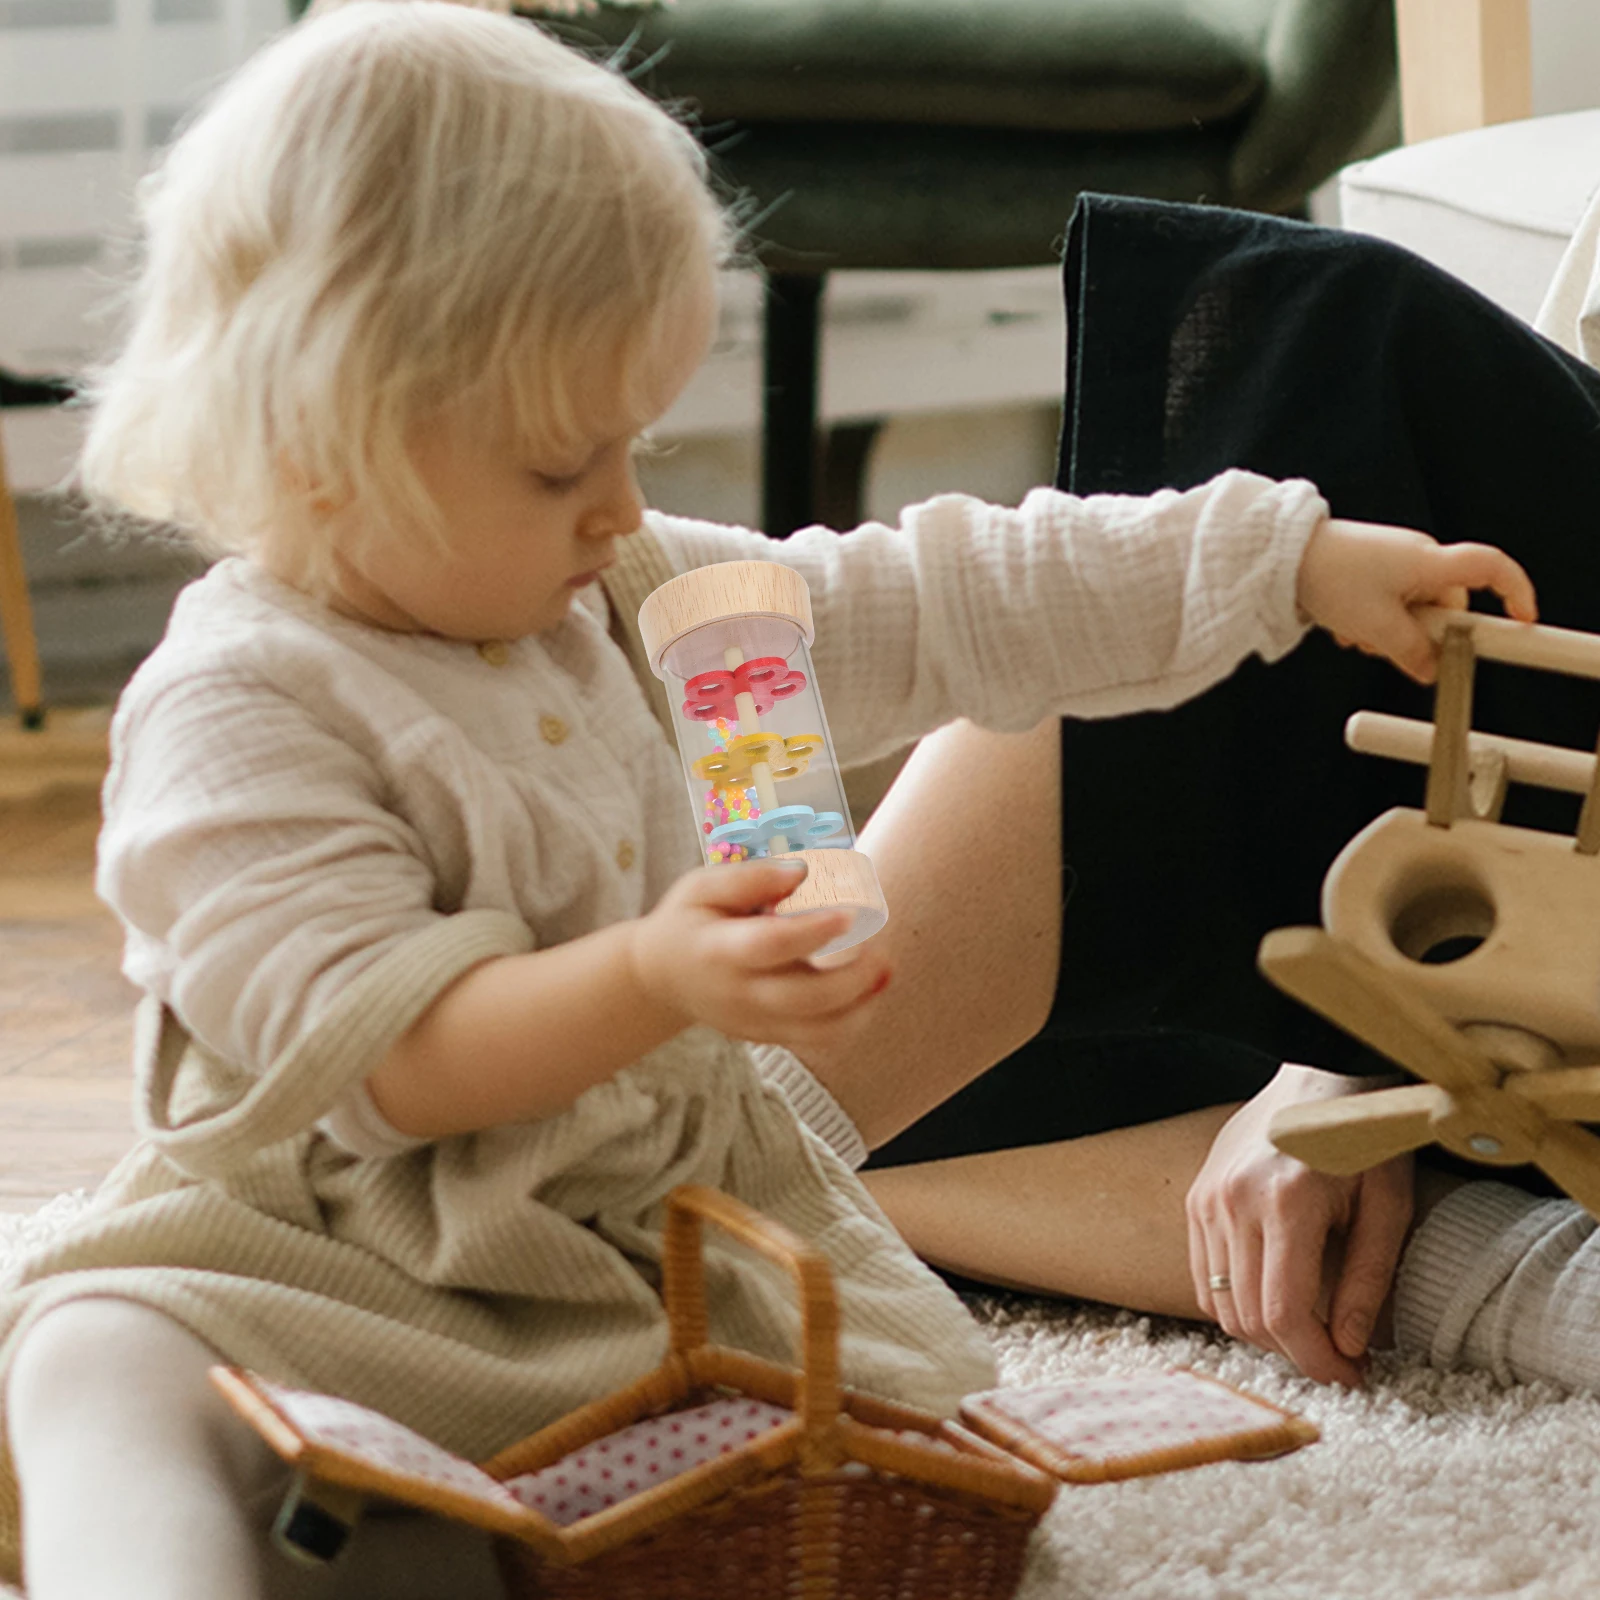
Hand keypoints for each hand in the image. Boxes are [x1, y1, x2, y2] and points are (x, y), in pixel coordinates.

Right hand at [629, 859, 890, 1053]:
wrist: (660, 979)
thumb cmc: (689, 922)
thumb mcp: (701, 886)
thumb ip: (749, 877)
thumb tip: (802, 872)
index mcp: (719, 950)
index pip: (769, 945)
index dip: (812, 932)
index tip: (848, 914)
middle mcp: (739, 994)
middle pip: (804, 999)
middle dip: (854, 979)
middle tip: (880, 948)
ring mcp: (756, 1022)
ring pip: (820, 1032)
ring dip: (863, 1005)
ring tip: (884, 970)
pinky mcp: (769, 1037)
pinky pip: (820, 1041)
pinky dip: (854, 1020)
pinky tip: (868, 990)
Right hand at [1186, 1063, 1413, 1386]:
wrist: (1319, 1076)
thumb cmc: (1364, 1138)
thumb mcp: (1387, 1207)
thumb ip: (1366, 1282)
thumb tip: (1348, 1348)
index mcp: (1286, 1202)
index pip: (1284, 1314)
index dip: (1318, 1361)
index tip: (1351, 1377)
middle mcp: (1234, 1201)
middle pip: (1247, 1316)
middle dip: (1295, 1353)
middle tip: (1338, 1359)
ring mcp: (1207, 1198)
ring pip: (1219, 1302)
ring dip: (1264, 1331)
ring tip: (1309, 1329)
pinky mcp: (1196, 1197)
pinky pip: (1204, 1274)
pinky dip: (1235, 1300)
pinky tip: (1275, 1296)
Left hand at [1296, 518, 1537, 682]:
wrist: (1279, 556)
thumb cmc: (1329, 577)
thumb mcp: (1376, 626)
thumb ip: (1411, 652)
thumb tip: (1432, 670)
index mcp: (1430, 562)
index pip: (1492, 569)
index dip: (1515, 592)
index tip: (1522, 621)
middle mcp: (1419, 556)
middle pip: (1447, 605)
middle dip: (1424, 633)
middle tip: (1389, 645)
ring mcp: (1395, 561)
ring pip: (1413, 610)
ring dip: (1390, 631)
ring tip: (1356, 633)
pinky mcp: (1372, 568)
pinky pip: (1388, 603)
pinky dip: (1373, 620)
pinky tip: (1345, 625)